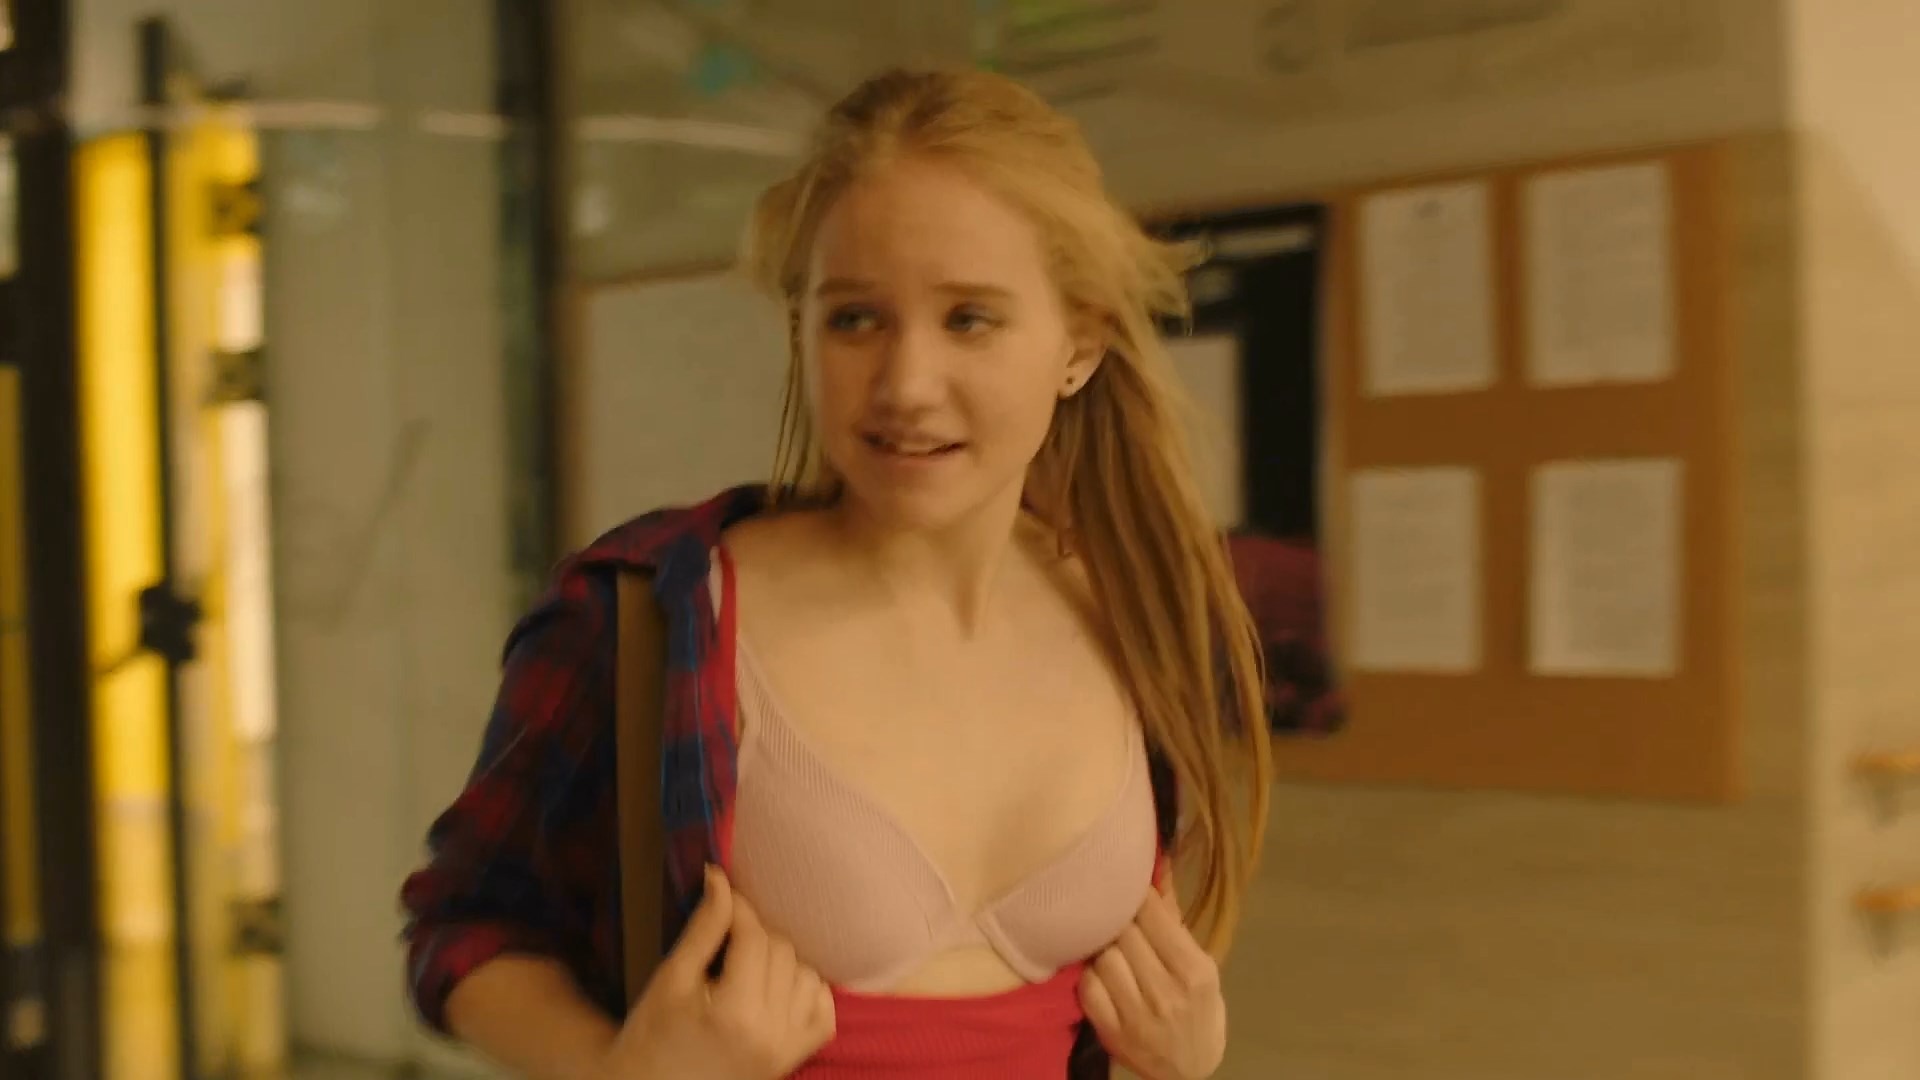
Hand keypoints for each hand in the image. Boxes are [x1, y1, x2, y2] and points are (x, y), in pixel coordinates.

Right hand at [601, 865, 834, 1079]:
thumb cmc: (651, 1036)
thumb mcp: (671, 979)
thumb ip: (704, 929)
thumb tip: (720, 877)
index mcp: (735, 1013)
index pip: (754, 938)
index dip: (740, 909)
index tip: (724, 896)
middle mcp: (771, 1032)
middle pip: (782, 953)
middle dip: (757, 935)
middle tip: (728, 938)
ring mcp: (788, 1049)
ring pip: (808, 976)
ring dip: (783, 962)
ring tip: (749, 967)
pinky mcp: (794, 1060)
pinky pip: (824, 1013)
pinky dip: (809, 992)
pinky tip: (780, 989)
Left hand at [1078, 886, 1225, 1079]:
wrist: (1188, 1071)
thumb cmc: (1199, 1009)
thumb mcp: (1200, 964)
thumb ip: (1174, 918)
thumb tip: (1157, 865)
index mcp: (1194, 971)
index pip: (1152, 914)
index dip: (1136, 896)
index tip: (1130, 891)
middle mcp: (1166, 992)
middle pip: (1124, 932)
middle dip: (1120, 921)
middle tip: (1118, 919)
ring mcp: (1136, 1014)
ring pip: (1104, 955)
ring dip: (1105, 948)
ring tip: (1113, 948)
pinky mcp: (1110, 1030)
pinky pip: (1088, 984)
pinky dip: (1092, 975)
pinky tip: (1102, 975)